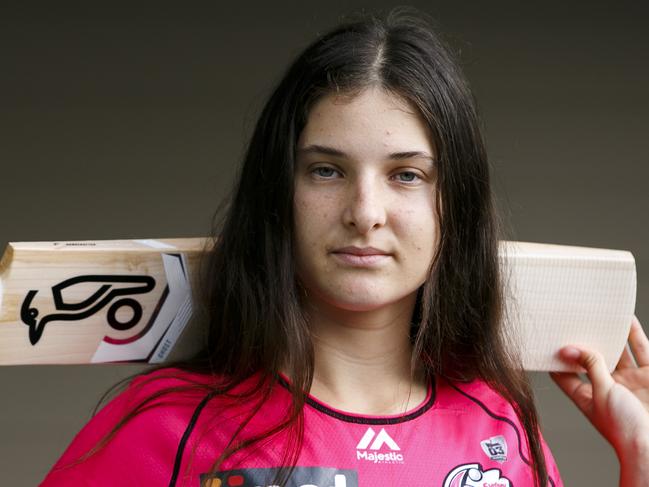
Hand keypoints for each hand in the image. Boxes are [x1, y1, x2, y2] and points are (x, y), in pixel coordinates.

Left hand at [549, 315, 648, 457]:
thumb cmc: (625, 428)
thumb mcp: (602, 392)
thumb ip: (591, 367)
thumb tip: (571, 347)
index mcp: (588, 396)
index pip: (564, 375)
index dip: (555, 358)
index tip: (545, 339)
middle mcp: (608, 387)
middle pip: (592, 359)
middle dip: (585, 341)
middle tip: (572, 318)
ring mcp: (630, 381)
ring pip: (618, 351)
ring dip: (610, 334)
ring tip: (598, 313)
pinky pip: (641, 350)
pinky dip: (633, 334)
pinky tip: (625, 319)